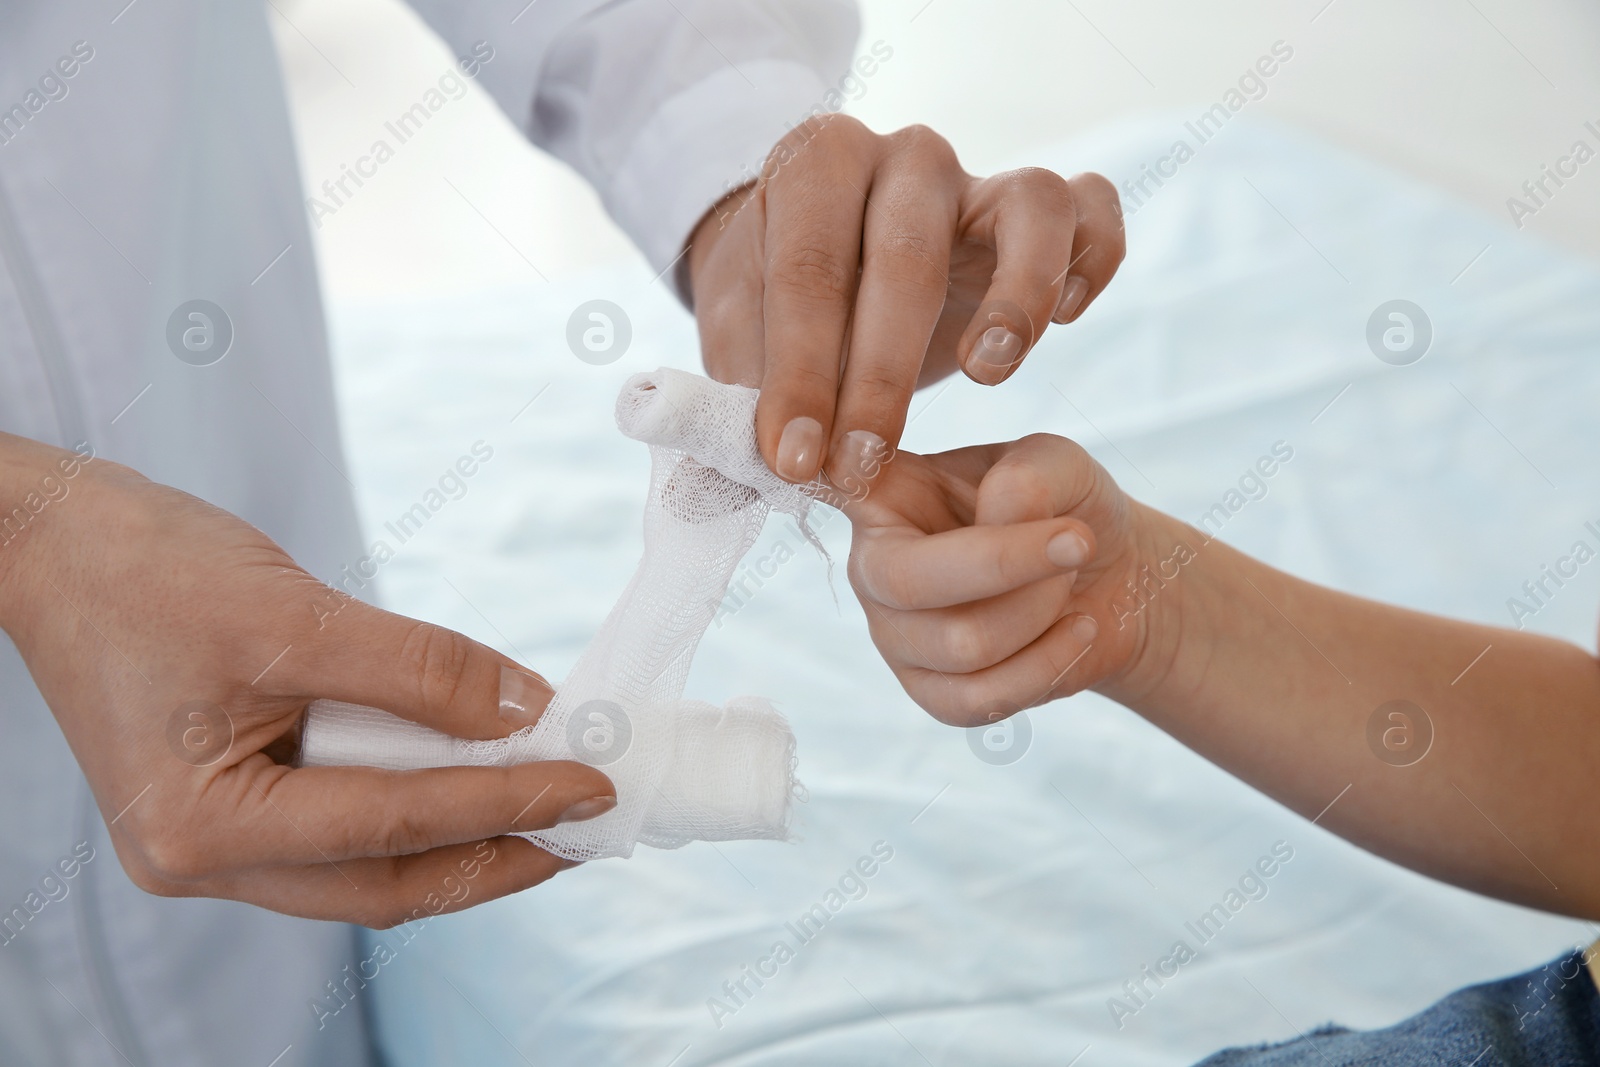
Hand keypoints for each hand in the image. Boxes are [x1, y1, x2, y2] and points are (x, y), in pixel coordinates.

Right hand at [0, 433, 614, 927]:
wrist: (54, 542)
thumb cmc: (142, 570)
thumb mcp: (293, 616)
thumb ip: (417, 670)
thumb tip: (527, 709)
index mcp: (200, 828)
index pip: (393, 826)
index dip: (506, 802)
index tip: (594, 782)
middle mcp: (202, 859)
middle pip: (387, 882)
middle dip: (498, 854)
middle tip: (592, 826)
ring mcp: (213, 840)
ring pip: (370, 867)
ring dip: (465, 838)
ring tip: (553, 812)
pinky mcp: (232, 804)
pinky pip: (346, 826)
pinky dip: (419, 806)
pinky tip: (478, 780)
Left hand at [687, 114, 1124, 485]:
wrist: (824, 272)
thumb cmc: (781, 313)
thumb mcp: (742, 342)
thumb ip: (750, 394)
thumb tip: (763, 467)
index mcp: (815, 165)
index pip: (807, 271)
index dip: (799, 375)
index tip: (796, 462)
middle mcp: (903, 155)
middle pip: (906, 254)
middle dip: (881, 374)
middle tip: (862, 463)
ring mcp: (981, 175)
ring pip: (1027, 207)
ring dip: (1014, 298)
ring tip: (987, 375)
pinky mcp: (1041, 207)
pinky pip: (1093, 208)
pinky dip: (1093, 260)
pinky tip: (1064, 322)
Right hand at [838, 433, 1178, 725]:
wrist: (1110, 582)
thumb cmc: (1063, 509)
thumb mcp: (1058, 465)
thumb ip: (1027, 477)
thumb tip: (998, 518)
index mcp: (884, 497)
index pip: (838, 483)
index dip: (836, 474)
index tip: (851, 458)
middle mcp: (874, 567)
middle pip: (907, 580)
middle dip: (1005, 564)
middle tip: (1078, 540)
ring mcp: (896, 636)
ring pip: (963, 643)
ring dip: (1042, 608)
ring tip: (1069, 580)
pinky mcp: (932, 693)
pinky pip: (982, 698)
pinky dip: (1049, 663)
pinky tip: (1075, 629)